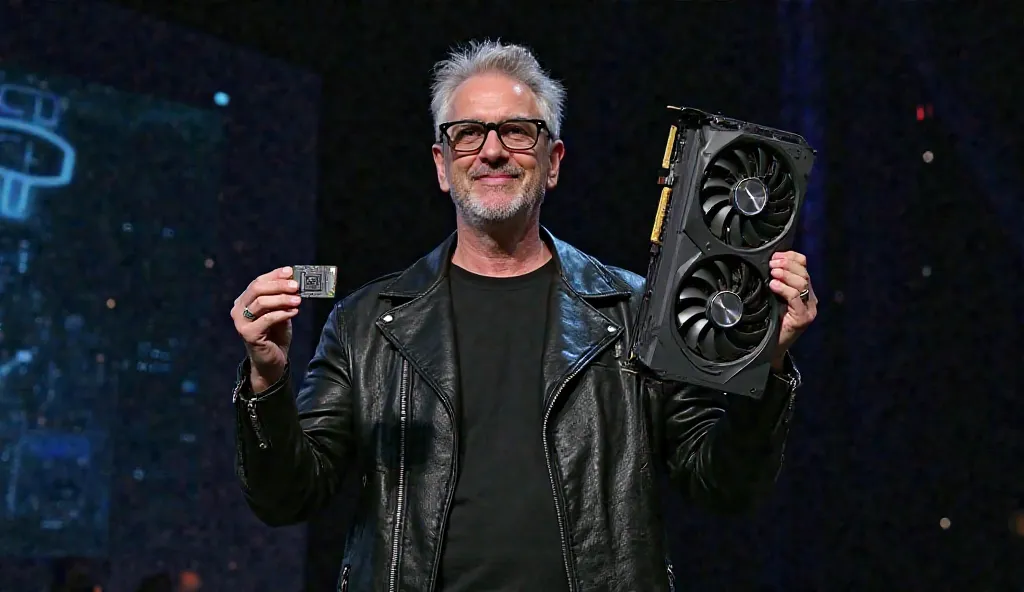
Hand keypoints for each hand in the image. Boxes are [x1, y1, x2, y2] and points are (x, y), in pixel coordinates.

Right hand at [231, 266, 301, 390]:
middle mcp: (238, 309)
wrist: (272, 361)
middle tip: (296, 286)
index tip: (290, 271)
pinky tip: (294, 312)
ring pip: (262, 303)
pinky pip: (267, 319)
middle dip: (278, 285)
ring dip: (282, 299)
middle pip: (257, 289)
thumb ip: (283, 298)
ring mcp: (241, 322)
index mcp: (244, 300)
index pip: (258, 281)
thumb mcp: (280, 311)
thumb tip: (295, 281)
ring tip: (298, 300)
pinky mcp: (248, 334)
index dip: (274, 275)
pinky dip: (282, 313)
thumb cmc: (275, 334)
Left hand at [767, 251, 816, 368]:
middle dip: (787, 264)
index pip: (803, 265)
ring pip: (802, 284)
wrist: (772, 348)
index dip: (790, 257)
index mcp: (804, 290)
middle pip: (804, 273)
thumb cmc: (770, 321)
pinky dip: (784, 289)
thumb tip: (767, 264)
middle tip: (772, 264)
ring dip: (785, 275)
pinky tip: (773, 286)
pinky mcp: (803, 318)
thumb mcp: (773, 297)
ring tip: (772, 274)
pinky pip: (795, 298)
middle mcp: (810, 298)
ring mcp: (808, 309)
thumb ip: (775, 282)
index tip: (774, 256)